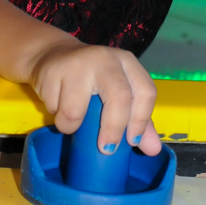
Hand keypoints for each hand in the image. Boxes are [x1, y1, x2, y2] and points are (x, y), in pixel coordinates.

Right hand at [29, 41, 161, 155]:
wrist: (52, 54)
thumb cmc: (91, 79)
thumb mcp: (118, 94)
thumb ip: (138, 120)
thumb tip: (153, 150)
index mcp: (128, 63)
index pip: (145, 91)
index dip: (142, 120)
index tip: (133, 142)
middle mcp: (106, 59)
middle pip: (119, 97)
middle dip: (114, 129)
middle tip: (107, 149)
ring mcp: (78, 64)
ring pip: (76, 111)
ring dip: (71, 127)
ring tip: (70, 122)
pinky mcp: (52, 72)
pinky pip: (55, 109)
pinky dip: (56, 117)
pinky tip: (57, 104)